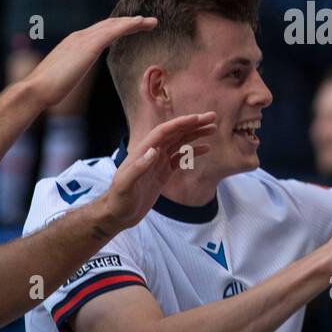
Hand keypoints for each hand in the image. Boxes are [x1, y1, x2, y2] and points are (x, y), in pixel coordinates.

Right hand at [21, 15, 156, 109]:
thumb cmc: (47, 90)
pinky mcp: (89, 46)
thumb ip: (69, 72)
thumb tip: (70, 77)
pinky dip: (128, 25)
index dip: (116, 28)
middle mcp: (79, 37)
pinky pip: (113, 31)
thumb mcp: (63, 77)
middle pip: (109, 24)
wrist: (36, 90)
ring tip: (151, 22)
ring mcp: (83, 39)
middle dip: (129, 22)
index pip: (99, 31)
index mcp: (73, 43)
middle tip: (148, 22)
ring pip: (114, 25)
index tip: (131, 28)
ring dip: (134, 22)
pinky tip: (140, 24)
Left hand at [92, 111, 217, 230]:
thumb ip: (138, 168)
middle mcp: (152, 152)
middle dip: (193, 124)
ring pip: (180, 142)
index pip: (164, 132)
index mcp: (143, 151)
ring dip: (195, 134)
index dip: (181, 123)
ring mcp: (158, 162)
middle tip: (212, 117)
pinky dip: (193, 151)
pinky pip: (181, 157)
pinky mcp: (163, 172)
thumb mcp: (126, 185)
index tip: (198, 118)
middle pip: (175, 133)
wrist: (119, 214)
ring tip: (212, 128)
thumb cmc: (119, 200)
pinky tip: (206, 148)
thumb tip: (154, 151)